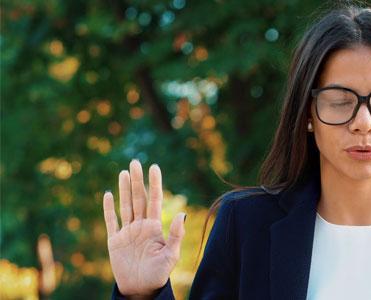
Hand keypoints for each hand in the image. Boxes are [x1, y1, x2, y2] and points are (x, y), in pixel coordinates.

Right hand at [102, 159, 185, 297]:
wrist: (141, 288)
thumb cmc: (159, 274)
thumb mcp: (170, 255)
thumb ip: (176, 235)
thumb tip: (182, 214)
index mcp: (155, 227)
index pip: (154, 200)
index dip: (154, 183)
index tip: (154, 166)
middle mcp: (141, 226)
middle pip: (138, 198)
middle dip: (137, 180)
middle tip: (135, 161)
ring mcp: (127, 232)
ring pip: (125, 205)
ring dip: (125, 189)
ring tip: (124, 172)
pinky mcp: (114, 241)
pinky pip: (111, 221)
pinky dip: (109, 208)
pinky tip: (108, 194)